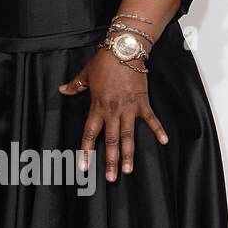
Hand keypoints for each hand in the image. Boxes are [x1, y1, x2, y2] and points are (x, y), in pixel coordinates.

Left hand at [59, 46, 167, 181]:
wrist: (123, 49)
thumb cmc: (104, 61)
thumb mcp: (86, 74)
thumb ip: (75, 85)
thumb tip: (62, 90)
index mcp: (97, 107)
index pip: (89, 133)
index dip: (85, 151)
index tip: (83, 167)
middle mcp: (112, 111)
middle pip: (110, 141)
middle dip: (110, 161)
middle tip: (111, 178)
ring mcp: (129, 108)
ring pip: (128, 136)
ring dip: (129, 154)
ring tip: (129, 170)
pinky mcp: (142, 102)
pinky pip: (151, 119)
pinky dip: (158, 130)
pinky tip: (164, 142)